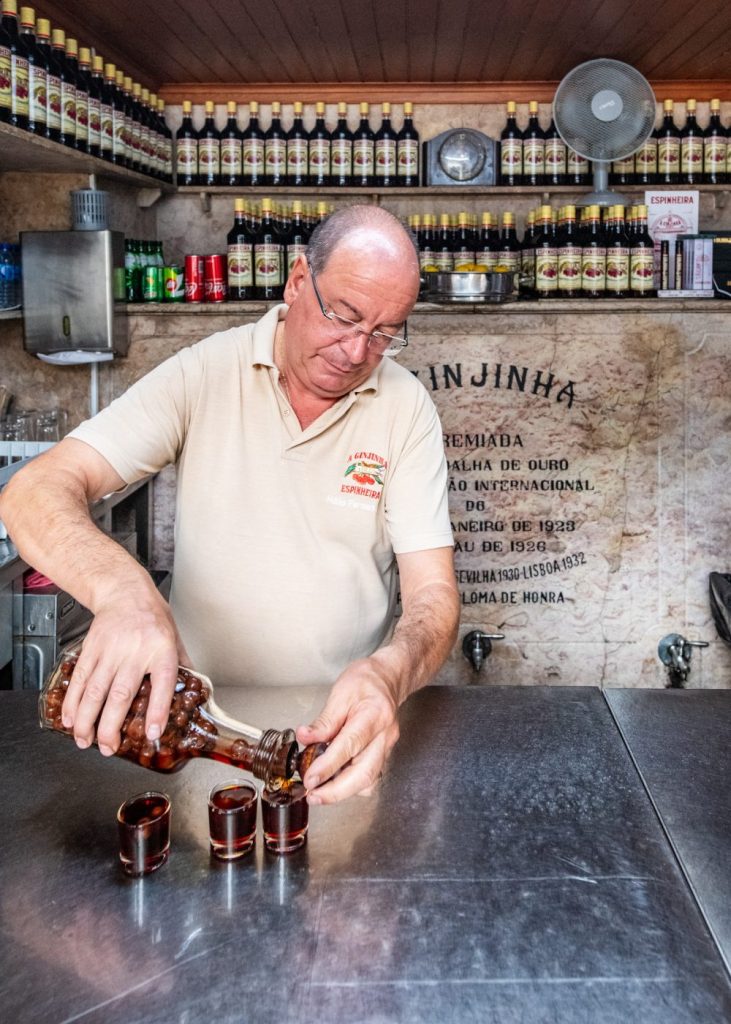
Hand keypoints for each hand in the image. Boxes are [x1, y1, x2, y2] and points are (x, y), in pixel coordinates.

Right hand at [61, 588, 189, 756]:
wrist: (124, 590)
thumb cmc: (152, 615)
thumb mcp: (175, 637)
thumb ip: (183, 667)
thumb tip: (194, 694)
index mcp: (162, 649)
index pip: (163, 683)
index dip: (158, 710)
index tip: (153, 732)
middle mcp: (136, 651)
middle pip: (121, 694)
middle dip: (111, 726)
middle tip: (108, 747)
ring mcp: (110, 650)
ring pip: (95, 690)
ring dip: (87, 719)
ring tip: (85, 740)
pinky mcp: (91, 648)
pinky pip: (80, 678)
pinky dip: (71, 701)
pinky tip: (69, 718)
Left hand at [295, 657, 399, 803]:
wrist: (389, 679)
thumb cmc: (366, 681)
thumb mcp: (341, 692)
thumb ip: (324, 720)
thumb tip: (305, 738)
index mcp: (374, 715)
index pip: (349, 745)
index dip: (328, 766)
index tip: (310, 778)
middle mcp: (384, 735)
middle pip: (364, 773)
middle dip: (336, 792)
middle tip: (313, 796)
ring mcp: (387, 747)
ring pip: (368, 780)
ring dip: (343, 792)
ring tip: (319, 793)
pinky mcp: (384, 754)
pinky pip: (370, 777)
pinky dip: (352, 786)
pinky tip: (335, 782)